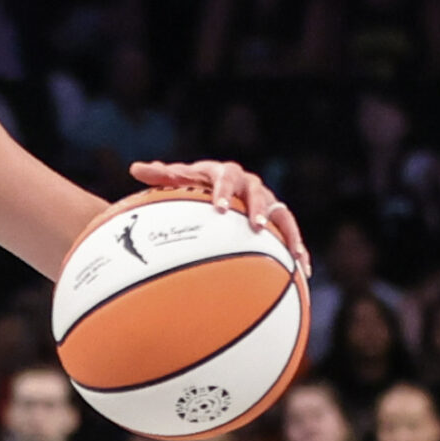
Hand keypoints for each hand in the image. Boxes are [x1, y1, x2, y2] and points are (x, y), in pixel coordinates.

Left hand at [127, 159, 310, 277]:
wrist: (222, 190)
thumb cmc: (196, 187)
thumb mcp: (180, 182)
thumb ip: (162, 176)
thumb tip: (135, 168)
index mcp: (225, 173)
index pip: (225, 178)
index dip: (224, 192)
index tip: (219, 208)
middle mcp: (250, 185)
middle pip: (259, 193)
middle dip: (260, 208)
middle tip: (257, 226)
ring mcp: (268, 201)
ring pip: (282, 214)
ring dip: (288, 232)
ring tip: (294, 253)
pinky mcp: (278, 220)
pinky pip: (291, 235)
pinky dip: (299, 251)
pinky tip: (304, 272)